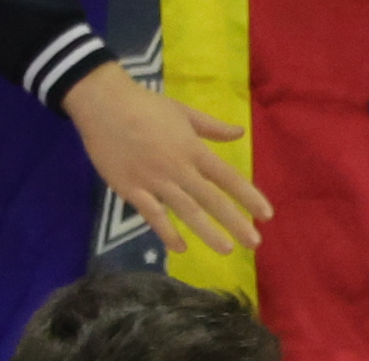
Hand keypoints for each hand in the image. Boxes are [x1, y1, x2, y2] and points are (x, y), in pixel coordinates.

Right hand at [62, 62, 271, 258]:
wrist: (102, 102)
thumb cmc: (145, 105)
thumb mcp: (183, 112)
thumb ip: (212, 128)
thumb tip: (240, 133)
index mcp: (192, 148)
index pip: (226, 176)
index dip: (248, 196)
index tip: (267, 215)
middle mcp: (178, 167)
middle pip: (211, 198)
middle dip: (235, 221)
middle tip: (254, 243)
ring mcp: (155, 180)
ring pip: (186, 210)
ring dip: (207, 231)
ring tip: (227, 249)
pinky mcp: (132, 189)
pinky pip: (153, 216)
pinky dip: (167, 232)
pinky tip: (181, 249)